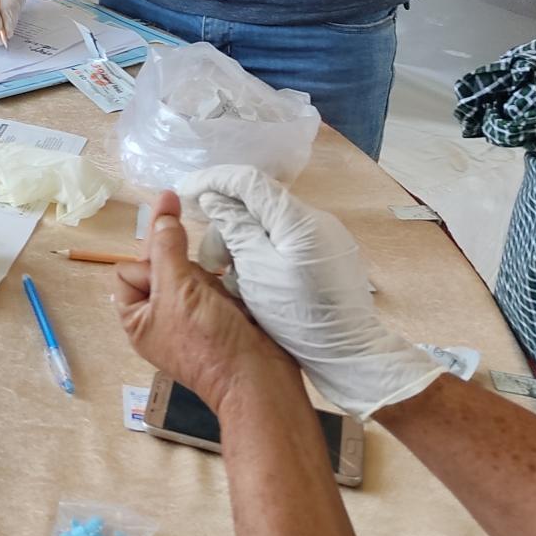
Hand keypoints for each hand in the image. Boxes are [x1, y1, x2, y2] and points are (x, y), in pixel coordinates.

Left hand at [113, 190, 297, 415]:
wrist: (258, 379)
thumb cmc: (207, 339)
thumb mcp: (178, 289)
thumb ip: (167, 248)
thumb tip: (163, 216)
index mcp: (137, 318)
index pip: (128, 270)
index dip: (147, 263)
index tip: (172, 272)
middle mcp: (159, 317)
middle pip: (159, 266)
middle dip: (179, 261)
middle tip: (186, 245)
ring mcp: (189, 315)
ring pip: (189, 272)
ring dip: (203, 273)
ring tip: (216, 294)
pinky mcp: (216, 314)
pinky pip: (211, 284)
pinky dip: (220, 280)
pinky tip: (229, 286)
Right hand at [179, 165, 444, 418]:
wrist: (350, 355)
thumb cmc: (299, 316)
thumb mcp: (257, 272)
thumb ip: (235, 228)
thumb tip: (214, 197)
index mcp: (299, 219)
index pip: (248, 180)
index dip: (213, 180)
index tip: (185, 192)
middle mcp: (315, 219)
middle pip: (258, 204)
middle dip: (227, 225)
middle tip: (212, 261)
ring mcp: (324, 237)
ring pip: (269, 224)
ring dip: (243, 242)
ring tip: (230, 277)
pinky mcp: (327, 254)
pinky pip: (285, 240)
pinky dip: (262, 252)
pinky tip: (252, 280)